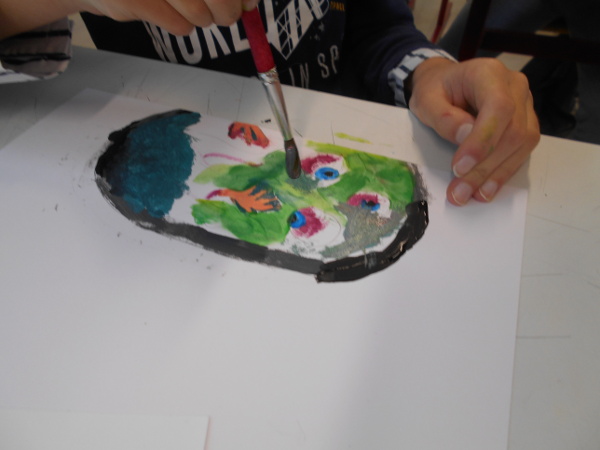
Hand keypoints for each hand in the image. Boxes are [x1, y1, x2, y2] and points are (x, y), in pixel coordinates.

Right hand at [81, 0, 259, 34]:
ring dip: (201, 18)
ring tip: (190, 10)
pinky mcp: (136, 1)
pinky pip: (180, 25)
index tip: (247, 3)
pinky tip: (171, 13)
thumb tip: (249, 3)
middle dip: (226, 10)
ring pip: (199, 13)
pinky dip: (182, 26)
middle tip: (227, 16)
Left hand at [408, 57, 539, 205]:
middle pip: (513, 131)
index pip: (499, 107)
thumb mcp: (426, 100)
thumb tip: (464, 136)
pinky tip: (485, 190)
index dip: (483, 141)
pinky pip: (521, 151)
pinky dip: (502, 173)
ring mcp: (525, 105)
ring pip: (522, 144)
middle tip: (459, 191)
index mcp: (490, 73)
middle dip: (484, 167)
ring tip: (469, 195)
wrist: (446, 83)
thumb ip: (443, 117)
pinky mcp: (525, 124)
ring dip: (495, 175)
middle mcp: (515, 87)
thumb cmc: (436, 89)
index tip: (460, 167)